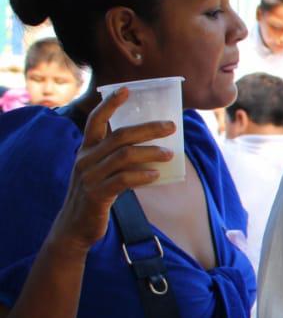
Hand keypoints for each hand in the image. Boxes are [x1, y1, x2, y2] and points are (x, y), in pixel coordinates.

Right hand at [48, 89, 176, 255]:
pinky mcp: (97, 194)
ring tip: (170, 154)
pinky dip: (142, 176)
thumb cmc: (95, 196)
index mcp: (86, 150)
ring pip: (124, 156)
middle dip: (148, 128)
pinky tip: (156, 176)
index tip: (126, 90)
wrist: (75, 227)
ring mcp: (89, 176)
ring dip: (151, 153)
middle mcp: (85, 159)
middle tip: (171, 126)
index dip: (110, 104)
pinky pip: (123, 180)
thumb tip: (156, 149)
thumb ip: (119, 159)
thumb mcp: (102, 172)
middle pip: (119, 136)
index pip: (95, 120)